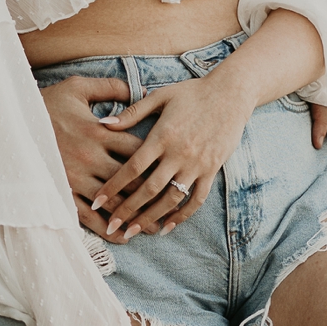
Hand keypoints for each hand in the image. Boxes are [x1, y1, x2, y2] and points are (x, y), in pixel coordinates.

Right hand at [38, 76, 167, 235]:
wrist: (10, 121)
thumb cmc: (47, 103)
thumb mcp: (77, 87)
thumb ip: (110, 88)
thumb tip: (140, 89)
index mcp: (98, 132)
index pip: (137, 150)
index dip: (158, 161)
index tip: (172, 171)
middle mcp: (91, 156)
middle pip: (130, 179)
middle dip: (153, 194)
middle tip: (172, 207)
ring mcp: (76, 176)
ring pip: (113, 201)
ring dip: (135, 216)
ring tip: (152, 229)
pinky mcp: (62, 190)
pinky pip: (87, 215)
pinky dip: (106, 228)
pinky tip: (121, 238)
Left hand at [89, 69, 257, 238]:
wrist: (231, 93)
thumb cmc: (192, 93)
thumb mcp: (160, 96)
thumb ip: (132, 112)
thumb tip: (103, 123)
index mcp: (162, 136)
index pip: (132, 167)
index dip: (112, 186)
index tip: (95, 202)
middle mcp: (178, 153)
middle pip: (148, 189)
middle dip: (127, 210)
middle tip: (110, 227)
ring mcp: (197, 164)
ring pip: (171, 199)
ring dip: (150, 218)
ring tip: (133, 232)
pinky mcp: (212, 170)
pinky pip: (196, 199)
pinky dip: (181, 216)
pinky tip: (166, 227)